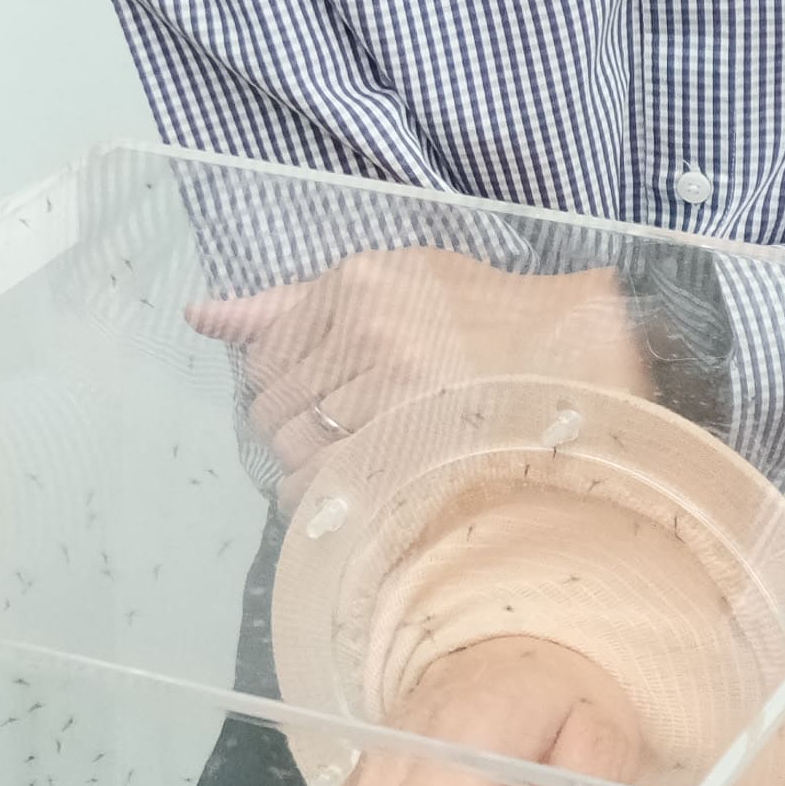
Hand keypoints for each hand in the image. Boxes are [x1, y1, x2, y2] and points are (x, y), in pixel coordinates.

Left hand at [191, 246, 651, 477]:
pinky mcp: (416, 439)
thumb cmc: (488, 324)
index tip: (325, 404)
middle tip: (346, 442)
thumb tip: (201, 315)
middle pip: (273, 409)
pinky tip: (364, 494)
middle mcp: (369, 328)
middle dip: (295, 435)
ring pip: (296, 452)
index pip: (265, 357)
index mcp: (356, 283)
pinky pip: (330, 486)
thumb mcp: (395, 285)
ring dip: (314, 474)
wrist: (583, 358)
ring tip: (362, 468)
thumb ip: (290, 307)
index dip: (284, 392)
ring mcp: (394, 386)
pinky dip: (333, 502)